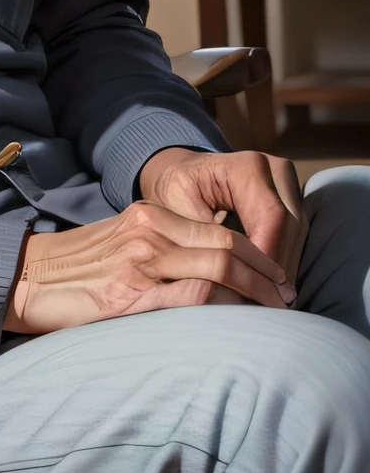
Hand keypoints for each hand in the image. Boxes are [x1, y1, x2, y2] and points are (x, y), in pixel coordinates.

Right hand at [3, 201, 294, 334]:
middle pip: (228, 245)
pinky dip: (221, 308)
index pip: (222, 229)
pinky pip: (189, 298)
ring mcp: (138, 264)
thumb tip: (215, 274)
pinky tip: (234, 323)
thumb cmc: (77, 269)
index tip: (278, 278)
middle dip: (267, 274)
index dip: (259, 255)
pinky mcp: (126, 298)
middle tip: (288, 297)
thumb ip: (165, 250)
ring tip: (273, 312)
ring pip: (217, 268)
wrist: (23, 279)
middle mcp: (147, 232)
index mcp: (148, 215)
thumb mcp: (124, 244)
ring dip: (254, 293)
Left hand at [138, 148, 306, 284]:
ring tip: (268, 300)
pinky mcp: (290, 199)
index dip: (268, 258)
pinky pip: (295, 234)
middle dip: (278, 269)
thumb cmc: (174, 192)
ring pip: (298, 233)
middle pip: (291, 227)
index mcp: (247, 167)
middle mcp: (274, 170)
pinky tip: (269, 284)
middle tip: (267, 304)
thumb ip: (204, 242)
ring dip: (284, 267)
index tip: (258, 292)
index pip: (272, 218)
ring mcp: (286, 183)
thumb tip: (224, 280)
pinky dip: (282, 259)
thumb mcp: (178, 214)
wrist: (178, 174)